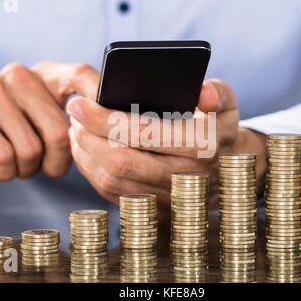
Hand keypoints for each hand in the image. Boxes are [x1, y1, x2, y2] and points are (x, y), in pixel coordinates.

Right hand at [0, 62, 98, 183]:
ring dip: (31, 168)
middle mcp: (18, 75)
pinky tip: (4, 166)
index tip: (114, 117)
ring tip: (23, 162)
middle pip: (59, 129)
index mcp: (44, 74)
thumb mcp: (48, 122)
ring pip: (32, 148)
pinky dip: (8, 172)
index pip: (78, 74)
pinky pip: (5, 158)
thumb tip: (110, 130)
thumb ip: (76, 120)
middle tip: (51, 165)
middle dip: (59, 160)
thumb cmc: (19, 135)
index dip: (99, 93)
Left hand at [67, 69, 264, 211]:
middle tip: (73, 113)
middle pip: (122, 161)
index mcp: (202, 146)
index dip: (107, 119)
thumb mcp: (227, 104)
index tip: (80, 103)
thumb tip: (202, 93)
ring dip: (86, 155)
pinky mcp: (155, 209)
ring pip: (113, 182)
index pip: (145, 133)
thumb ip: (217, 91)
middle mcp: (185, 177)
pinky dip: (93, 172)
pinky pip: (114, 194)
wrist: (227, 169)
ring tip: (75, 130)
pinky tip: (86, 151)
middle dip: (89, 136)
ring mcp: (168, 198)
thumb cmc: (218, 128)